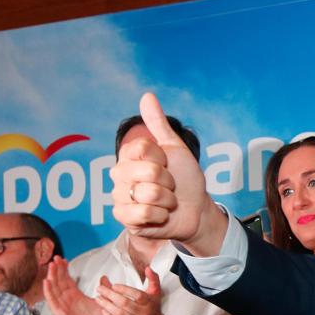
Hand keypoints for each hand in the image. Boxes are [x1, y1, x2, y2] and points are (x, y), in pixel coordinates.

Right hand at [43, 256, 107, 314]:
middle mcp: (66, 299)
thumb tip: (105, 277)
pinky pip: (52, 301)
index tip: (63, 259)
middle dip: (57, 269)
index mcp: (75, 295)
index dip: (64, 269)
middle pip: (59, 281)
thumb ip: (104, 289)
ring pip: (54, 288)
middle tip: (56, 258)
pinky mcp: (59, 313)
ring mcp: (61, 305)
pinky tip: (46, 281)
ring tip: (51, 265)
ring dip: (51, 277)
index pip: (67, 279)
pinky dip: (48, 291)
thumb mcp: (103, 302)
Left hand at [95, 268, 164, 314]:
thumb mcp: (156, 292)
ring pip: (120, 314)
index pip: (137, 295)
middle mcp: (144, 314)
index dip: (125, 290)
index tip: (114, 285)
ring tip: (98, 298)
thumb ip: (153, 279)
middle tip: (100, 289)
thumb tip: (148, 268)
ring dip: (107, 306)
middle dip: (110, 296)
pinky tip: (103, 311)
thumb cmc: (152, 307)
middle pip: (125, 304)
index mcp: (149, 303)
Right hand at [111, 93, 226, 252]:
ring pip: (147, 193)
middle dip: (168, 180)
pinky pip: (143, 213)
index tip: (167, 164)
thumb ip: (159, 124)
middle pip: (148, 171)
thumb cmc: (184, 178)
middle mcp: (120, 175)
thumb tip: (147, 95)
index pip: (142, 147)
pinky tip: (160, 215)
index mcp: (129, 156)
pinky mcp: (125, 219)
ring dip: (166, 199)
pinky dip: (160, 215)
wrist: (195, 209)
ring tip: (166, 201)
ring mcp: (120, 197)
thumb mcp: (175, 148)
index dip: (162, 158)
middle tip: (169, 185)